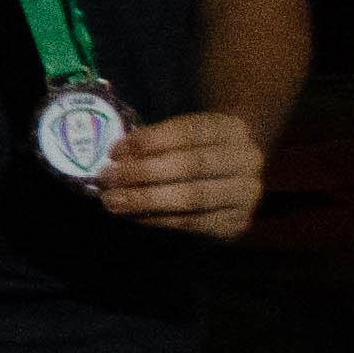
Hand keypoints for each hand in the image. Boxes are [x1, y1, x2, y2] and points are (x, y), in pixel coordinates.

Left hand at [95, 109, 266, 240]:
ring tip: (113, 201)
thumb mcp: (182, 136)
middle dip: (143, 173)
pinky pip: (193, 223)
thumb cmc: (195, 151)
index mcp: (231, 128)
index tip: (114, 152)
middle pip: (192, 165)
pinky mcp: (237, 224)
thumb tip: (116, 158)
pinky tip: (133, 216)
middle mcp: (247, 160)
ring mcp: (246, 194)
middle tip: (106, 179)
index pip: (190, 131)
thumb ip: (155, 143)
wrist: (232, 178)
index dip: (150, 141)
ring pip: (193, 197)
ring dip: (146, 200)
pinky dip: (158, 220)